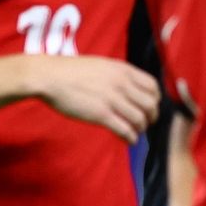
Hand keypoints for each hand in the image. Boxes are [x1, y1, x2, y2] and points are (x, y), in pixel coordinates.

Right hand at [34, 55, 160, 143]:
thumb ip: (119, 74)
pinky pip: (124, 129)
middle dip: (152, 116)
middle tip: (147, 122)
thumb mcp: (103, 65)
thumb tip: (129, 85)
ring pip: (139, 118)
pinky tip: (129, 140)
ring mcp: (112, 100)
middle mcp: (122, 84)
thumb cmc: (73, 71)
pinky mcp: (100, 114)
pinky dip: (130, 137)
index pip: (153, 86)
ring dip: (141, 128)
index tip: (151, 106)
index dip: (155, 99)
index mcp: (124, 71)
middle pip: (150, 104)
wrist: (51, 77)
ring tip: (137, 132)